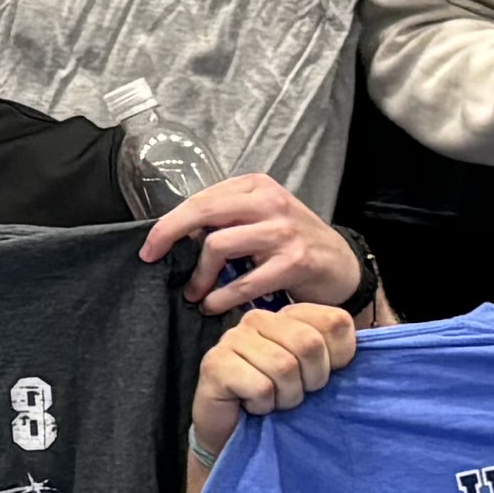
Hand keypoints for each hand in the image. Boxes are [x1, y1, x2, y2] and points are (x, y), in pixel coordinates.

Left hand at [144, 172, 362, 316]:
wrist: (343, 266)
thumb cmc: (292, 244)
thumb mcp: (260, 219)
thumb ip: (225, 220)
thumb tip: (178, 237)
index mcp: (256, 186)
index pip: (201, 198)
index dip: (169, 223)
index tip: (150, 247)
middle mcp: (270, 202)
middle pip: (204, 212)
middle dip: (169, 235)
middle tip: (154, 260)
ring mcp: (283, 231)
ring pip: (218, 245)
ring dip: (199, 276)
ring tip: (195, 293)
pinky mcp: (294, 262)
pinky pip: (243, 282)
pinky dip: (221, 298)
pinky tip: (214, 306)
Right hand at [189, 296, 360, 459]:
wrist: (236, 438)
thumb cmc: (280, 403)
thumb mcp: (318, 374)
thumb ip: (343, 353)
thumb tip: (388, 335)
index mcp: (288, 315)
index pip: (336, 321)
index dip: (339, 359)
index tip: (320, 377)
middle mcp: (258, 319)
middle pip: (310, 343)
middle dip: (310, 381)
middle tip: (294, 394)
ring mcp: (233, 338)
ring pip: (284, 367)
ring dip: (285, 397)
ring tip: (272, 401)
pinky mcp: (215, 364)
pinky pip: (260, 387)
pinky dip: (263, 406)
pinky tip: (252, 406)